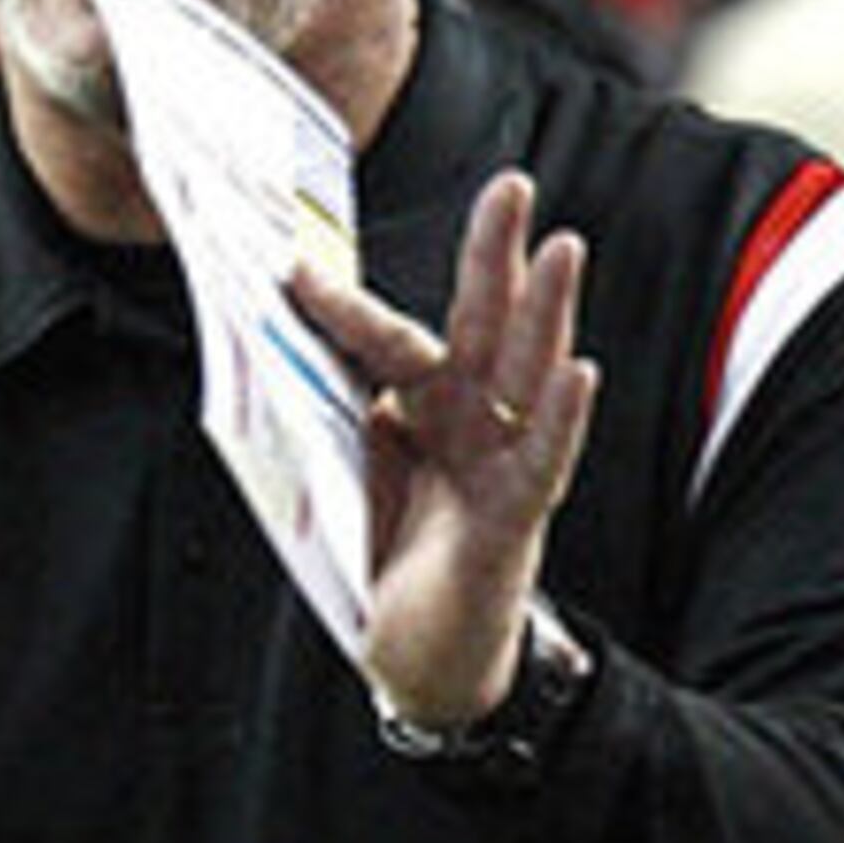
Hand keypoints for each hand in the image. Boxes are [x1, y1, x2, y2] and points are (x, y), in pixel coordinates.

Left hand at [286, 167, 598, 727]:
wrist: (418, 658)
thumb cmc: (388, 561)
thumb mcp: (343, 478)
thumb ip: (323, 419)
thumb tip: (262, 358)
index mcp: (418, 408)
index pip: (387, 342)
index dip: (342, 309)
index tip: (293, 271)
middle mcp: (466, 422)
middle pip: (483, 325)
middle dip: (496, 255)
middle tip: (513, 184)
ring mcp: (498, 464)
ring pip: (527, 375)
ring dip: (547, 312)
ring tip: (564, 248)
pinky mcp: (517, 517)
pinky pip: (544, 458)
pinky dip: (564, 416)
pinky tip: (581, 371)